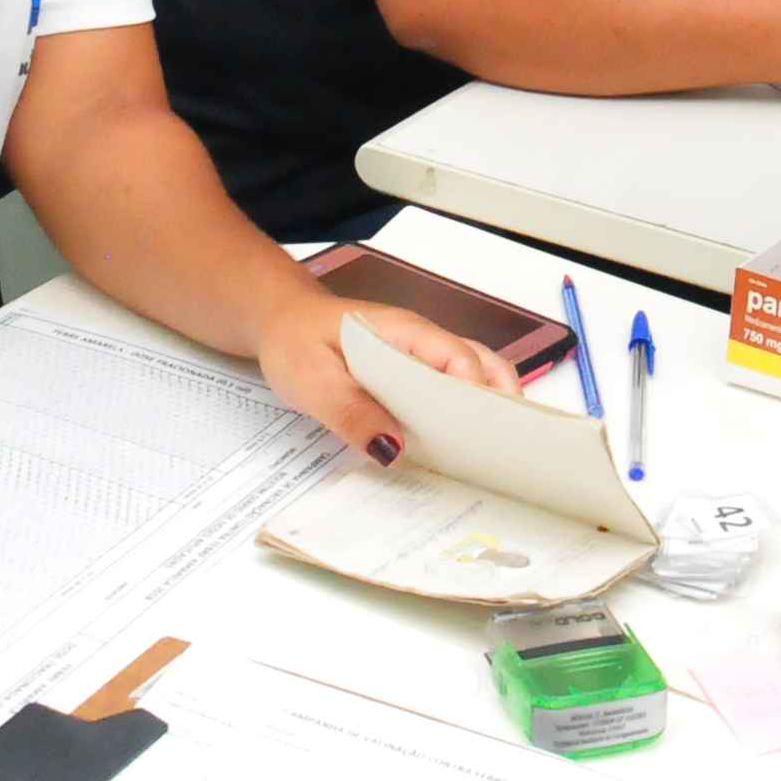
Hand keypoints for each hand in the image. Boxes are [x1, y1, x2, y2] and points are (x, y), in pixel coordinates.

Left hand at [254, 295, 514, 464]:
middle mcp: (423, 342)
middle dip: (500, 406)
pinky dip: (458, 417)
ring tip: (484, 458)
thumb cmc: (296, 341)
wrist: (280, 322)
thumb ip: (352, 414)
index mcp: (405, 332)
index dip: (476, 396)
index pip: (460, 358)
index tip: (479, 437)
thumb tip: (394, 451)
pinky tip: (451, 450)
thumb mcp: (313, 381)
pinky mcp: (412, 374)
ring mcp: (421, 356)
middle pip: (483, 366)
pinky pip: (447, 391)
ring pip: (472, 378)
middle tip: (500, 453)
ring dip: (482, 412)